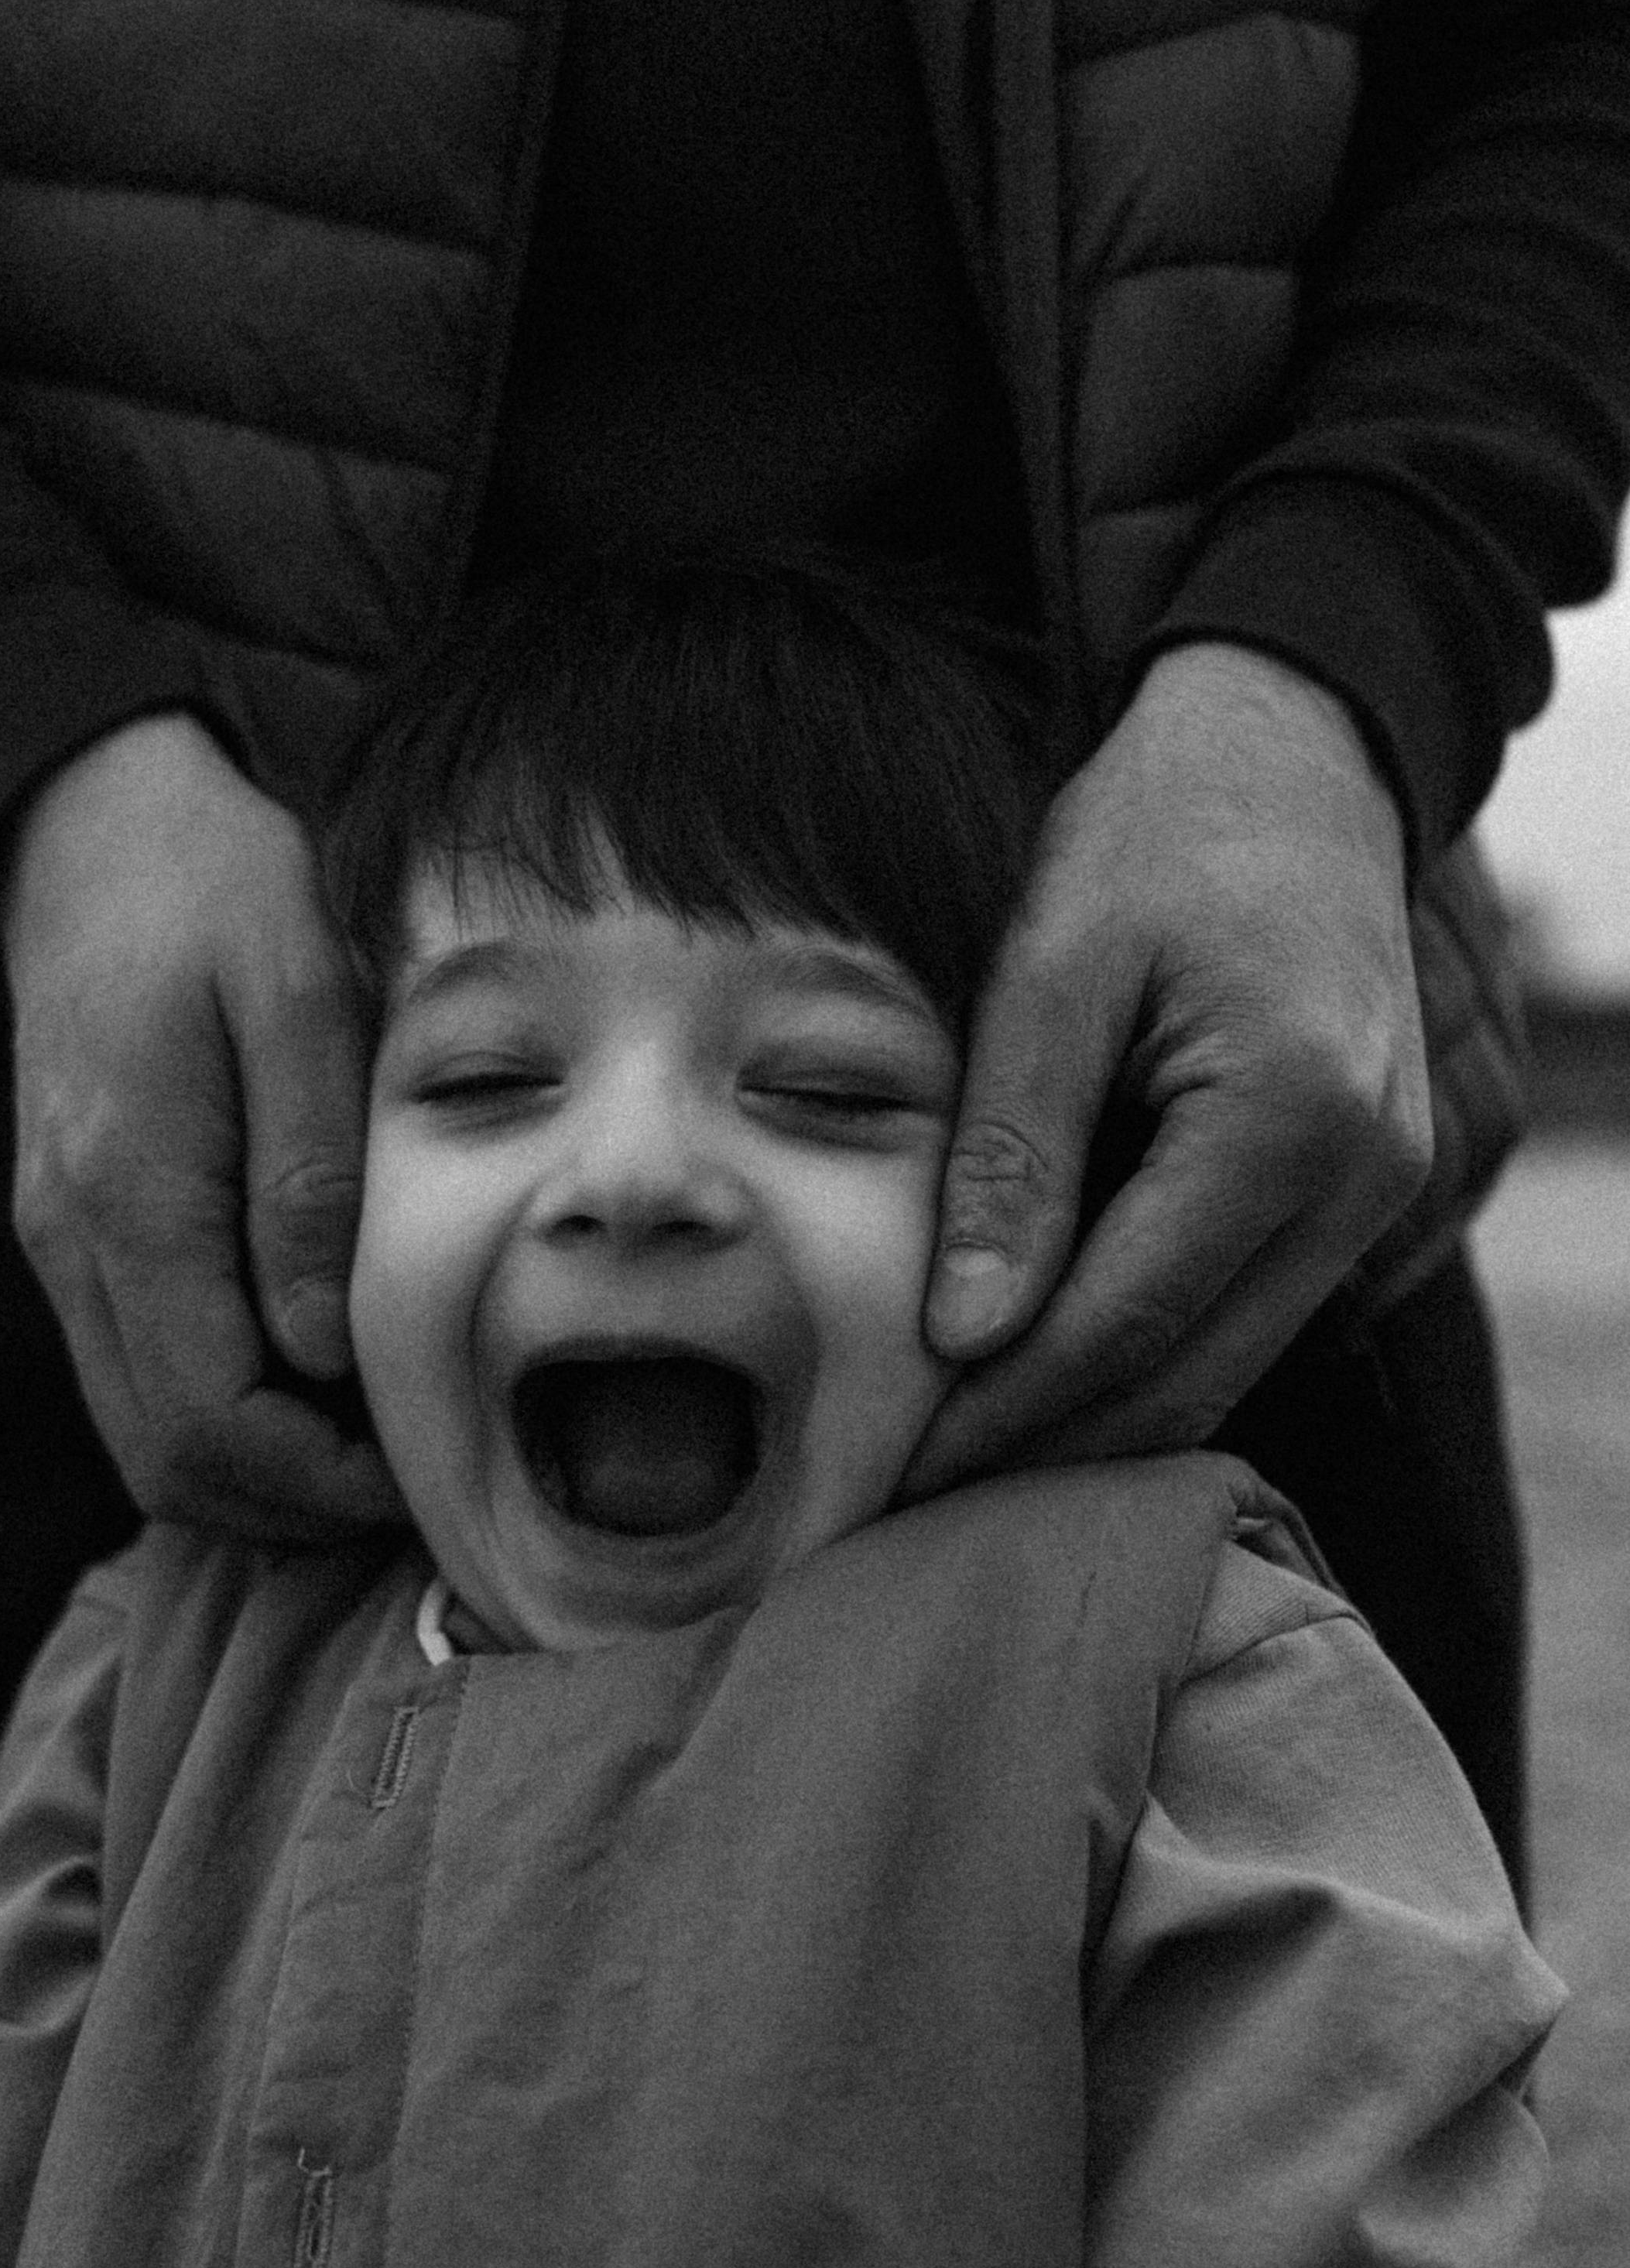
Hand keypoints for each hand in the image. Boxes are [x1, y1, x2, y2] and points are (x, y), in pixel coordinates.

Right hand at [0, 713, 404, 1537]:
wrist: (90, 826)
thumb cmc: (217, 888)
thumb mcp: (297, 992)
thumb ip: (308, 1177)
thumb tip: (319, 1352)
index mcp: (131, 1197)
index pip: (211, 1426)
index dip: (323, 1484)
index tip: (426, 1467)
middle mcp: (73, 1247)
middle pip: (170, 1464)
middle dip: (297, 1505)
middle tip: (418, 1474)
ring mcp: (62, 1250)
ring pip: (147, 1438)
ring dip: (263, 1471)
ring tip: (380, 1435)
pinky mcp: (75, 1240)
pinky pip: (141, 1379)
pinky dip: (230, 1416)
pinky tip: (320, 1377)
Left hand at [905, 643, 1432, 1487]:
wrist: (1291, 752)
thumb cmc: (1157, 833)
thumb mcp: (1054, 967)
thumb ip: (1013, 1156)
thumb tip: (964, 1335)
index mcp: (1288, 1121)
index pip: (1125, 1324)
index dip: (1003, 1416)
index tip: (892, 1478)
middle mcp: (1358, 1180)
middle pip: (1185, 1378)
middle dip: (1043, 1458)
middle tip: (905, 1515)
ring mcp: (1375, 1193)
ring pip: (1221, 1369)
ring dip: (1092, 1430)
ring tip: (954, 1478)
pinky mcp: (1355, 1192)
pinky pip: (1242, 1318)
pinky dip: (1142, 1365)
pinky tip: (1038, 1388)